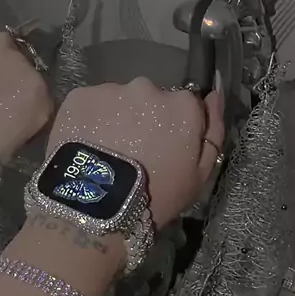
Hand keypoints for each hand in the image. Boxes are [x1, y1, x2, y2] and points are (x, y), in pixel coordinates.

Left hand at [47, 78, 224, 228]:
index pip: (184, 106)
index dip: (173, 128)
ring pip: (119, 100)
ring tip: (106, 151)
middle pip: (150, 99)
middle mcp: (148, 87)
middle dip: (145, 119)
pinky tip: (86, 143)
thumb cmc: (156, 196)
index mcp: (183, 104)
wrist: (96, 208)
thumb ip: (213, 131)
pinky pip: (90, 103)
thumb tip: (214, 94)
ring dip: (116, 117)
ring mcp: (111, 90)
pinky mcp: (80, 96)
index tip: (163, 149)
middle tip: (133, 152)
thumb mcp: (199, 174)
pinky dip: (90, 119)